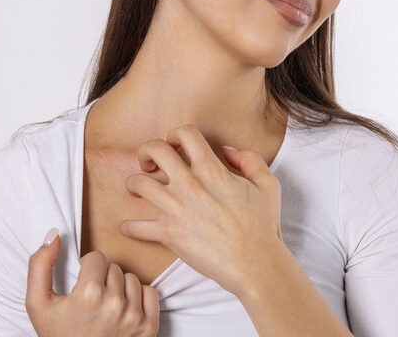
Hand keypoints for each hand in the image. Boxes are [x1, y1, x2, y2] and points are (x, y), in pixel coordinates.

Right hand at [26, 228, 159, 336]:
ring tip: (105, 305)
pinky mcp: (148, 326)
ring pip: (131, 278)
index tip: (81, 285)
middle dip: (102, 278)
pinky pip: (150, 292)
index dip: (86, 269)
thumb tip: (54, 235)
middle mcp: (114, 303)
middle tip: (91, 298)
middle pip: (113, 267)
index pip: (96, 257)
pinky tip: (122, 310)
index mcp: (88, 294)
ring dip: (119, 287)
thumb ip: (40, 265)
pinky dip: (138, 298)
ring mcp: (134, 316)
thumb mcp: (38, 304)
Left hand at [120, 124, 282, 294]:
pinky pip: (135, 227)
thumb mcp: (267, 184)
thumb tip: (226, 151)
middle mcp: (189, 184)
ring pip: (137, 183)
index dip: (176, 134)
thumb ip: (248, 160)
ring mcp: (176, 209)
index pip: (184, 133)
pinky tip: (132, 226)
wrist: (254, 263)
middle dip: (147, 151)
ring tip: (138, 190)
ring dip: (134, 183)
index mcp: (211, 169)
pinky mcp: (168, 234)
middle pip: (154, 150)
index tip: (176, 147)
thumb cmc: (262, 225)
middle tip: (150, 163)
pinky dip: (130, 227)